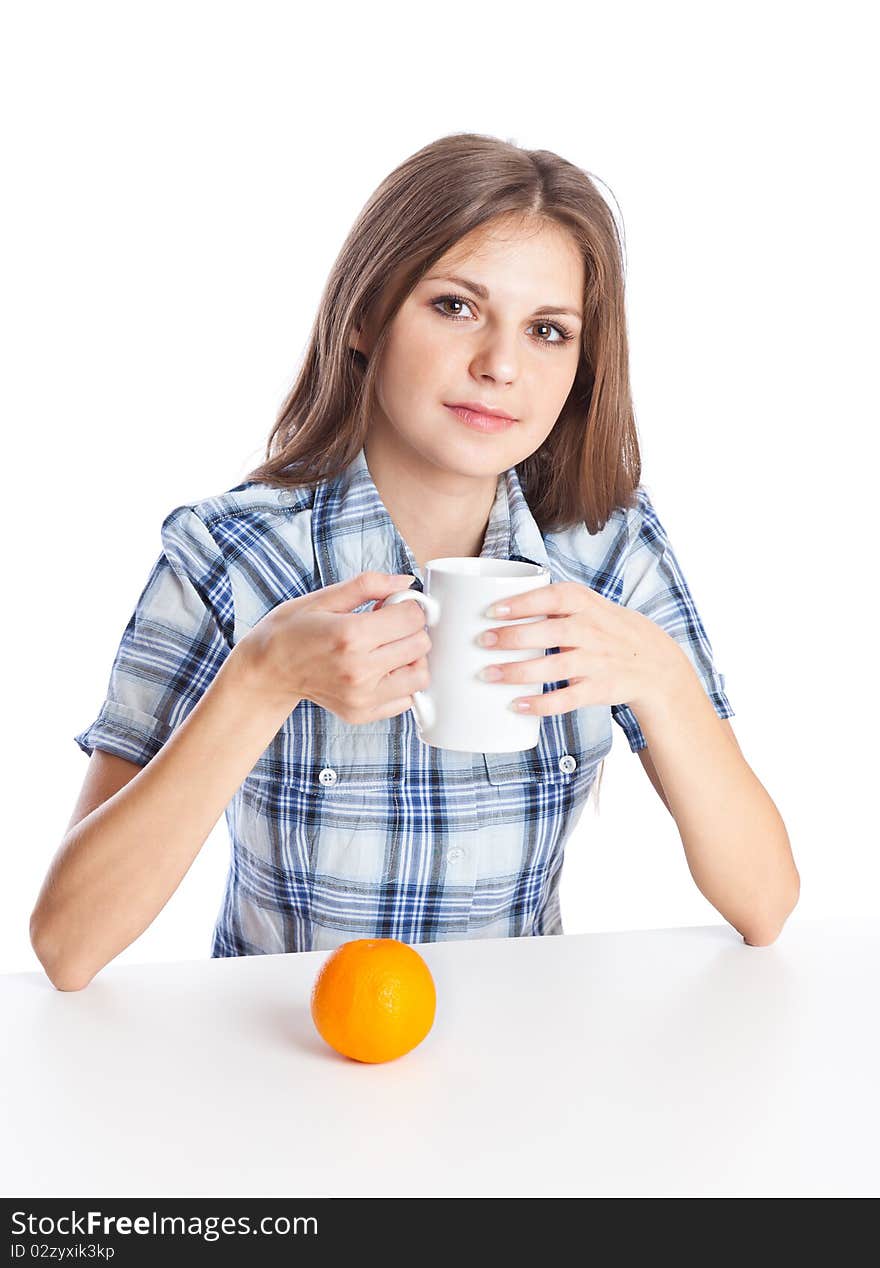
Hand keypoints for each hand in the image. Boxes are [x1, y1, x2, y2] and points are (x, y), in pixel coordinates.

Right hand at [235, 572, 430, 723]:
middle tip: (387, 625)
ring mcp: (362, 697)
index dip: (408, 605)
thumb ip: (368, 585)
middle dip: (410, 629)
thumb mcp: (323, 598)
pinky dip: (400, 683)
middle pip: (420, 645)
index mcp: (350, 635)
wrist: (267, 671)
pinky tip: (380, 670)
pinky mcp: (362, 713)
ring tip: (386, 649)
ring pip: (420, 676)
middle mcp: (359, 670)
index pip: (412, 617)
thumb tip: (405, 582)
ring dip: (411, 658)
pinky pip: (405, 700)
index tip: (394, 605)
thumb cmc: (291, 631)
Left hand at [476, 581, 688, 716]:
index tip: (493, 609)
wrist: (655, 662)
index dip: (523, 602)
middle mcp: (592, 631)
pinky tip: (516, 705)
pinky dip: (541, 704)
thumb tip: (496, 606)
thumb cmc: (608, 629)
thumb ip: (552, 604)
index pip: (553, 597)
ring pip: (555, 667)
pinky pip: (567, 698)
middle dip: (514, 637)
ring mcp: (597, 661)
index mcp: (586, 604)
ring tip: (488, 675)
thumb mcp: (589, 606)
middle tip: (482, 641)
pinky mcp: (600, 689)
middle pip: (550, 632)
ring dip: (519, 672)